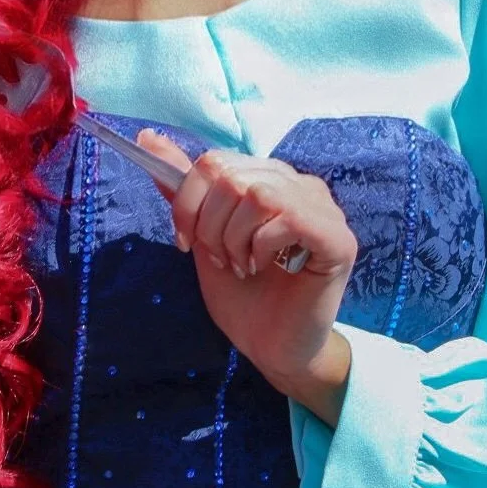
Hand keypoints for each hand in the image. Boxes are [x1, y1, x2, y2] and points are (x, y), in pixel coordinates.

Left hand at [134, 128, 358, 398]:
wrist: (273, 349)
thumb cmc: (244, 297)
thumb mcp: (203, 237)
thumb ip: (183, 191)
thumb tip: (148, 139)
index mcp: (269, 179)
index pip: (215, 161)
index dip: (188, 202)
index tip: (185, 242)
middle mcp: (300, 185)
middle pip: (231, 176)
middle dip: (209, 225)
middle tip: (222, 259)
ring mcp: (323, 209)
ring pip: (256, 193)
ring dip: (234, 238)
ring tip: (243, 266)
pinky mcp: (338, 237)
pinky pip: (287, 217)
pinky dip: (262, 246)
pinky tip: (267, 268)